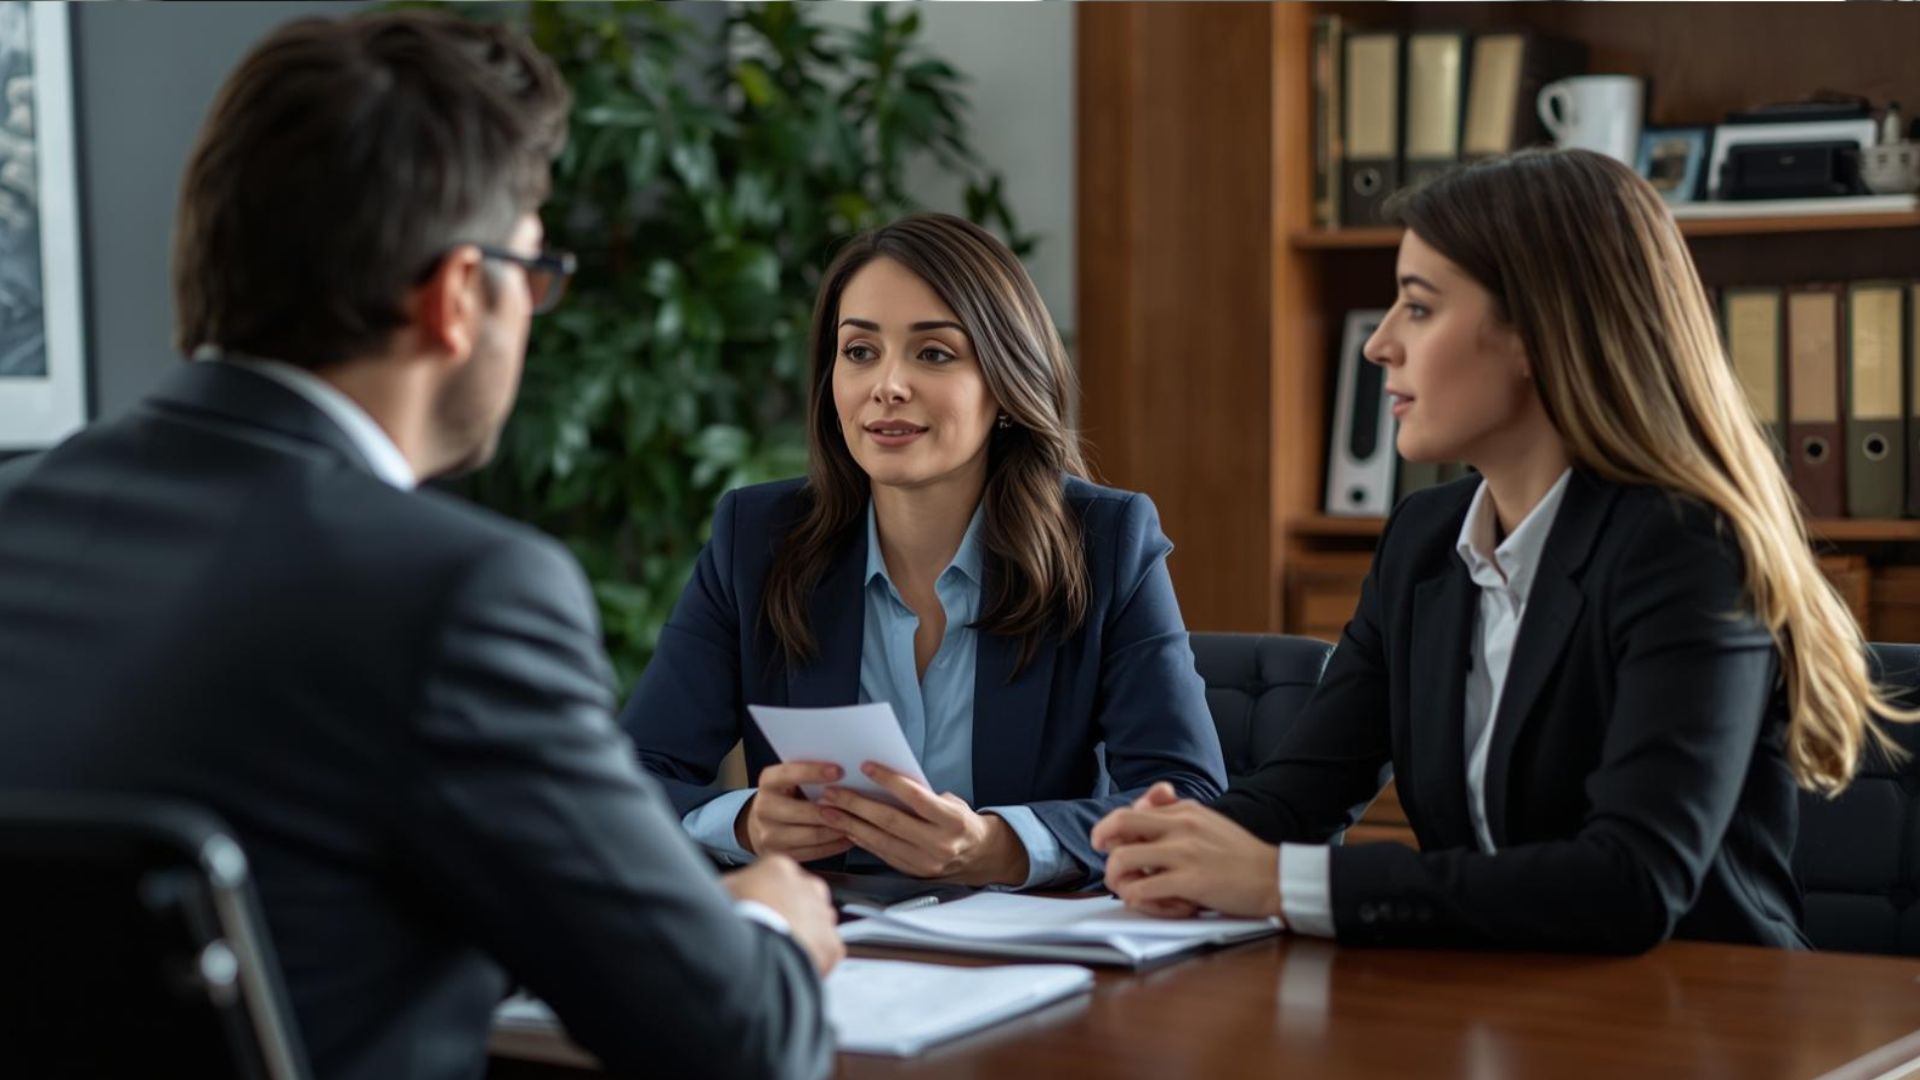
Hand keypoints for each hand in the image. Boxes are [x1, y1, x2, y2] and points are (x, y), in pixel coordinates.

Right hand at [722, 855, 844, 976]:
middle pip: (801, 898)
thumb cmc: (732, 925)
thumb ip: (732, 886)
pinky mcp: (832, 945)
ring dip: (803, 935)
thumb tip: (729, 891)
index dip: (765, 896)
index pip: (777, 877)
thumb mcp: (718, 892)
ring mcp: (822, 915)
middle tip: (769, 933)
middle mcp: (807, 886)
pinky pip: (826, 952)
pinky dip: (812, 960)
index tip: (757, 910)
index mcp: (778, 869)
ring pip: (817, 924)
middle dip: (789, 913)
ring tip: (779, 953)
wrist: (751, 957)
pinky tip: (790, 967)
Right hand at [737, 762, 855, 862]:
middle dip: (833, 808)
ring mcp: (770, 835)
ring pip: (813, 835)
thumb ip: (810, 774)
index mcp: (768, 783)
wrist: (763, 823)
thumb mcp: (790, 779)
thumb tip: (843, 771)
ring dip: (838, 829)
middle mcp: (764, 809)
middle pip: (803, 811)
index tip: (839, 771)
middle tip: (856, 804)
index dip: (814, 772)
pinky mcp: (783, 855)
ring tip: (857, 822)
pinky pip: (815, 852)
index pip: (788, 774)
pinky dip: (836, 845)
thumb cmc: (787, 795)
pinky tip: (849, 837)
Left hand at [815, 762, 1029, 886]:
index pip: (915, 797)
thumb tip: (885, 781)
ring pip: (879, 840)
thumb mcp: (951, 803)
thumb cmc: (960, 821)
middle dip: (856, 804)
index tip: (865, 767)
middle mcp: (939, 844)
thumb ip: (923, 796)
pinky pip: (880, 853)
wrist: (979, 856)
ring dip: (849, 824)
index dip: (888, 780)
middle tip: (832, 792)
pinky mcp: (912, 872)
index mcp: (952, 821)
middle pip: (890, 821)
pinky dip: (860, 839)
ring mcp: (924, 862)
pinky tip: (845, 828)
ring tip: (828, 810)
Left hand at [1091, 794, 1281, 919]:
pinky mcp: (1191, 881)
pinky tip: (1154, 904)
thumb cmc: (1240, 856)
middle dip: (1102, 844)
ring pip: (1122, 859)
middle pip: (1119, 823)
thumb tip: (1144, 803)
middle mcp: (1181, 825)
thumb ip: (1176, 813)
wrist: (1275, 877)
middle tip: (1108, 864)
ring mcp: (1185, 853)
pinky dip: (1139, 901)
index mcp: (1184, 811)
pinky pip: (1143, 890)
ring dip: (1117, 879)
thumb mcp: (1206, 822)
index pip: (1131, 811)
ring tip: (1132, 890)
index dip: (1112, 830)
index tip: (1109, 843)